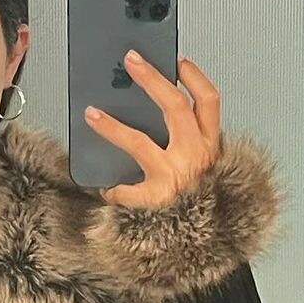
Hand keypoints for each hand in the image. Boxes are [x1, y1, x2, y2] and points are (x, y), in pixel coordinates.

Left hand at [84, 53, 220, 207]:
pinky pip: (128, 189)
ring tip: (92, 114)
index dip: (193, 76)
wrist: (202, 242)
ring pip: (139, 141)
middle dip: (151, 79)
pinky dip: (115, 188)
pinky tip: (105, 186)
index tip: (177, 61)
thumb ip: (190, 142)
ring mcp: (175, 175)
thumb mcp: (207, 167)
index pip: (208, 100)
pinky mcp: (157, 199)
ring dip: (112, 126)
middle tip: (131, 61)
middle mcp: (196, 155)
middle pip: (174, 106)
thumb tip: (159, 116)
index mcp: (211, 145)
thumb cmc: (202, 205)